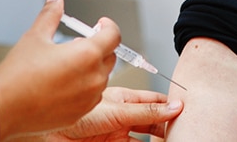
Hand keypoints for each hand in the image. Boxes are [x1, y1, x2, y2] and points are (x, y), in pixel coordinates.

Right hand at [0, 0, 119, 137]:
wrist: (3, 108)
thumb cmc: (17, 75)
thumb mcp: (35, 36)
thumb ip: (51, 14)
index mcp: (87, 55)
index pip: (114, 36)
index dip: (108, 26)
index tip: (100, 24)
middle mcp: (93, 78)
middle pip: (109, 56)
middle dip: (99, 47)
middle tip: (78, 43)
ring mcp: (88, 99)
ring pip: (101, 78)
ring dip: (91, 68)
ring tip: (67, 64)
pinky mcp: (80, 113)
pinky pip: (91, 96)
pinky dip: (84, 87)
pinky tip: (63, 84)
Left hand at [15, 87, 183, 141]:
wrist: (49, 134)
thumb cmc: (73, 113)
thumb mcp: (116, 110)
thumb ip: (146, 112)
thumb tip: (174, 107)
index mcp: (123, 99)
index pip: (153, 101)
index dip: (170, 105)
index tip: (187, 109)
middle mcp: (122, 116)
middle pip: (153, 122)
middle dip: (167, 125)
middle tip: (184, 129)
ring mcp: (118, 134)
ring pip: (146, 138)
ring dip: (158, 138)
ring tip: (173, 138)